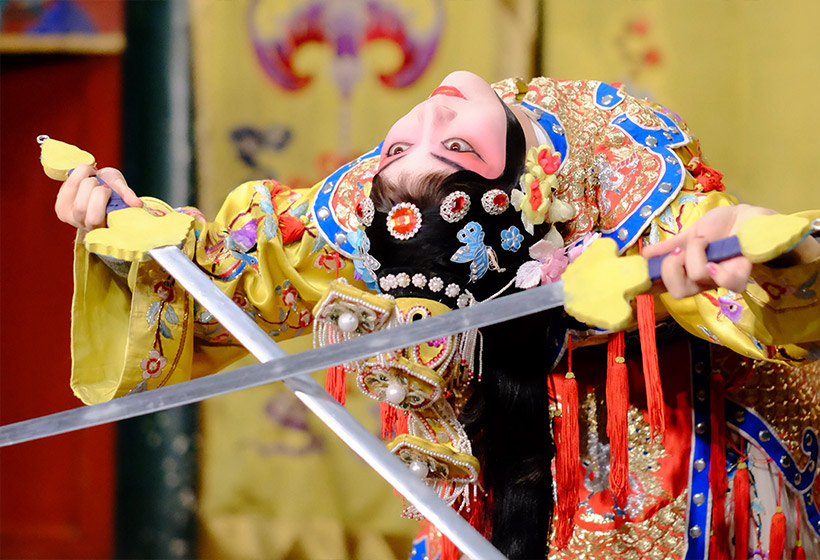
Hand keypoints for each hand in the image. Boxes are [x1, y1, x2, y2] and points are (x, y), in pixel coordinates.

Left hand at [54, 165, 142, 232]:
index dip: (101, 199)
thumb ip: (128, 196)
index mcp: (103, 227)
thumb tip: (137, 204)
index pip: (94, 218)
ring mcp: (70, 219)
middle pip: (81, 207)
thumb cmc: (113, 191)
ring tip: (93, 178)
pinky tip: (85, 177)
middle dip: (93, 187)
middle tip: (102, 184)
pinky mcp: (60, 208)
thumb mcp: (122, 190)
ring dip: (85, 178)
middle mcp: (85, 226)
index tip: (109, 190)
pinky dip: (78, 174)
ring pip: (72, 193)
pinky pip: (66, 185)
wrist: (100, 185)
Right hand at [642, 204, 773, 297]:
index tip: (639, 276)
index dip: (650, 285)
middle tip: (679, 252)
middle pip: (677, 292)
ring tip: (703, 240)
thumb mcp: (688, 235)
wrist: (746, 217)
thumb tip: (645, 255)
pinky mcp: (740, 273)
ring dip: (694, 254)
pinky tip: (713, 256)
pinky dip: (715, 268)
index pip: (664, 287)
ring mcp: (719, 279)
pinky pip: (724, 281)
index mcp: (685, 272)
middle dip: (670, 269)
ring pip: (695, 280)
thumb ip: (668, 247)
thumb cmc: (719, 226)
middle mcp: (701, 281)